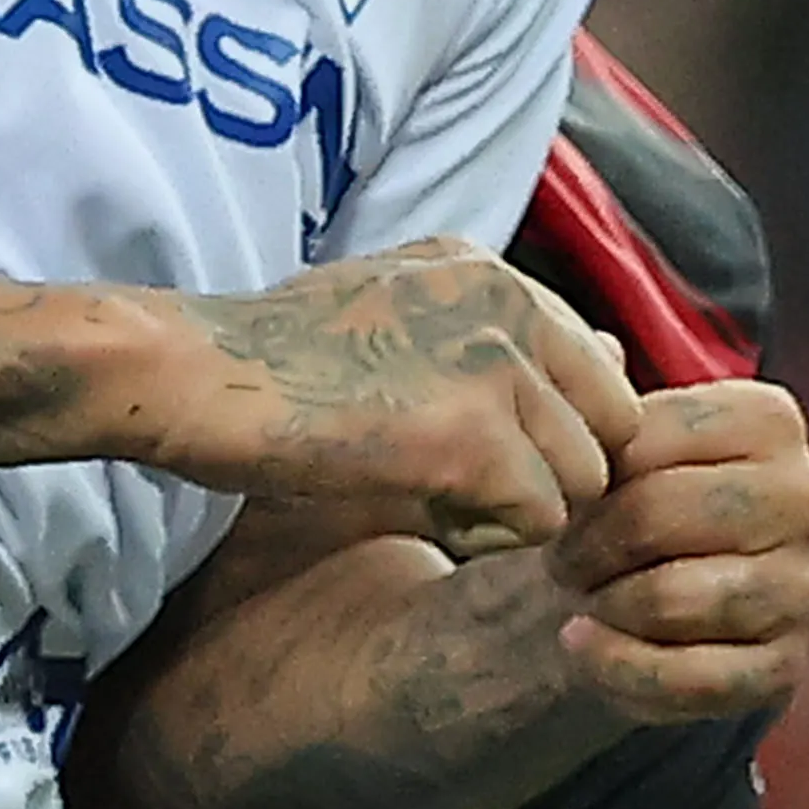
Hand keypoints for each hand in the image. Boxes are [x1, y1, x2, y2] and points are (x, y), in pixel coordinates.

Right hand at [150, 242, 638, 549]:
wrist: (193, 374)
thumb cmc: (270, 358)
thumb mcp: (393, 313)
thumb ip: (496, 333)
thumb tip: (616, 355)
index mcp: (491, 271)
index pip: (598, 369)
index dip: (556, 431)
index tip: (488, 457)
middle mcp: (510, 303)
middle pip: (612, 425)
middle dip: (557, 472)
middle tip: (473, 490)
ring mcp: (495, 368)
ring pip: (582, 478)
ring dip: (521, 509)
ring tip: (435, 497)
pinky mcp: (473, 440)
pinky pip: (537, 522)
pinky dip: (487, 537)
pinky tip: (419, 513)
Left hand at [547, 375, 808, 722]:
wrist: (652, 602)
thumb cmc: (634, 508)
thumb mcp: (620, 444)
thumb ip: (607, 399)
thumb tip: (601, 352)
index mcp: (773, 422)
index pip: (652, 438)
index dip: (584, 474)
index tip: (559, 498)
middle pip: (663, 514)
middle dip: (590, 545)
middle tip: (561, 560)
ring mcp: (808, 588)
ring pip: (674, 598)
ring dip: (604, 606)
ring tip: (580, 600)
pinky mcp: (786, 667)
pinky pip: (688, 676)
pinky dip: (616, 666)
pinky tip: (583, 648)